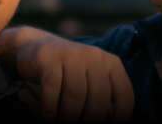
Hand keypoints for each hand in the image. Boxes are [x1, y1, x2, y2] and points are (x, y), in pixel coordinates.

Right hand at [0, 27, 133, 121]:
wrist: (36, 45)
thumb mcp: (90, 81)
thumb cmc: (68, 72)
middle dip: (89, 120)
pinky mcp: (49, 57)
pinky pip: (52, 87)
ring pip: (75, 95)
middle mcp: (94, 56)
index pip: (125, 95)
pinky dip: (50, 107)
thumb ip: (102, 100)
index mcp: (111, 64)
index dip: (120, 117)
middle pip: (99, 98)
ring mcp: (71, 54)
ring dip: (68, 117)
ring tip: (61, 123)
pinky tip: (48, 116)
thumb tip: (107, 123)